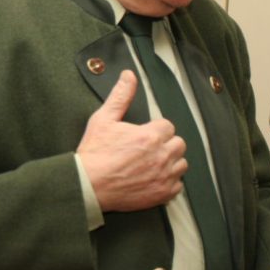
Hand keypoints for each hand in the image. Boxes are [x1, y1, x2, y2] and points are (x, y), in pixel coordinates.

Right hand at [77, 70, 187, 211]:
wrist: (88, 185)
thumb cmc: (94, 153)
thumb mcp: (103, 119)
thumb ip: (120, 96)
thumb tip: (129, 75)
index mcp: (150, 136)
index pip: (168, 126)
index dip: (154, 129)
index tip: (142, 134)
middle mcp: (162, 156)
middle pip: (179, 144)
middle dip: (166, 143)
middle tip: (147, 148)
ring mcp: (164, 177)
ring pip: (181, 164)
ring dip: (170, 162)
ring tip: (151, 163)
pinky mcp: (162, 194)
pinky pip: (178, 186)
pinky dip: (168, 182)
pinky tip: (152, 178)